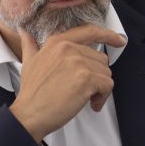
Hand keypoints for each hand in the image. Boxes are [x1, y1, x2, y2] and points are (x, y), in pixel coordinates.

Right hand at [8, 25, 127, 141]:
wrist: (29, 114)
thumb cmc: (32, 93)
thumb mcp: (29, 62)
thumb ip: (30, 46)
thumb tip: (25, 34)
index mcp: (57, 42)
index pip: (89, 31)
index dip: (108, 35)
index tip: (119, 41)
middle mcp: (68, 48)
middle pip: (100, 59)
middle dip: (97, 76)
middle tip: (85, 90)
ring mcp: (78, 62)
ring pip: (106, 72)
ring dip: (100, 88)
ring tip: (86, 98)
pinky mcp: (86, 78)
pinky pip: (108, 85)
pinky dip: (103, 96)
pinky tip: (91, 104)